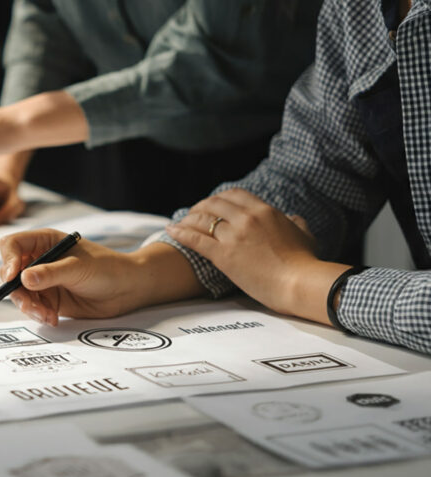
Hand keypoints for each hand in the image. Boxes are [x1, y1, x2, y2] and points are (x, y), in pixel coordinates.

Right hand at [0, 229, 204, 324]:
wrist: (127, 290)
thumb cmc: (107, 268)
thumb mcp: (78, 268)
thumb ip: (50, 273)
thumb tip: (24, 278)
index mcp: (44, 242)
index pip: (12, 245)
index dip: (8, 259)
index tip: (12, 277)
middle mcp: (39, 260)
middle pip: (10, 272)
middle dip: (16, 290)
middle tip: (29, 303)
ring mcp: (42, 281)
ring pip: (19, 294)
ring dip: (28, 306)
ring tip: (46, 314)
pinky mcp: (48, 299)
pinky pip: (32, 307)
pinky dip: (38, 315)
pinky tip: (53, 318)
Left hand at [164, 188, 344, 319]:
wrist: (300, 282)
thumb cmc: (305, 263)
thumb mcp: (305, 236)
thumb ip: (297, 224)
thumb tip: (295, 218)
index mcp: (265, 211)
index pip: (234, 194)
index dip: (219, 198)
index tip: (212, 205)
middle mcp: (247, 218)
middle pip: (214, 204)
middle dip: (200, 207)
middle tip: (192, 214)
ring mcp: (234, 235)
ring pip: (201, 219)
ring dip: (188, 219)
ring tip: (180, 223)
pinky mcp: (223, 254)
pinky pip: (195, 239)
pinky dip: (180, 233)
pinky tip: (171, 231)